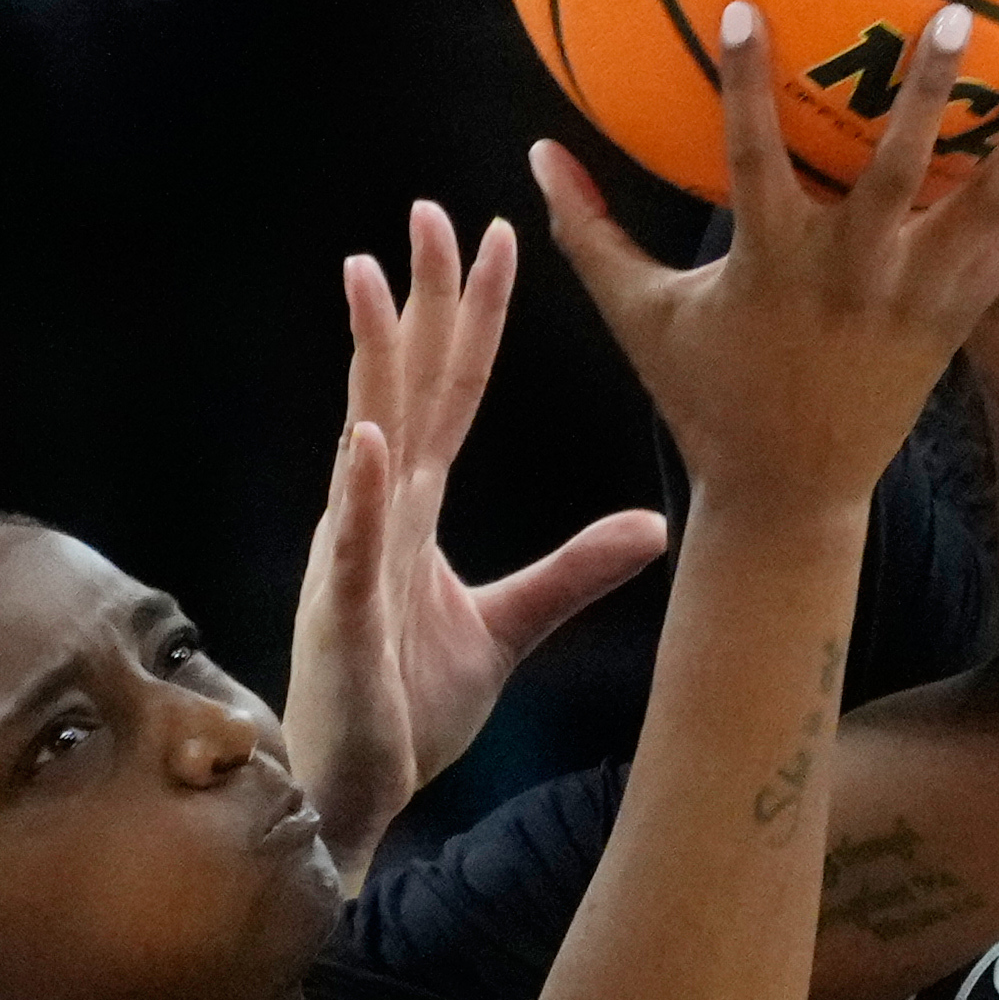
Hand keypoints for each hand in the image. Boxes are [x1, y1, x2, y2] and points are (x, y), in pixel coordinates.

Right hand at [285, 203, 671, 874]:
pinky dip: (358, 488)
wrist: (354, 788)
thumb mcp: (512, 626)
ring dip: (368, 358)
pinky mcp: (343, 611)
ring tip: (369, 276)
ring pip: (363, 435)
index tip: (497, 235)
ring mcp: (352, 554)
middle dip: (417, 298)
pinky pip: (351, 541)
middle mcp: (377, 511)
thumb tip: (655, 524)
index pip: (450, 390)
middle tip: (430, 212)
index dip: (474, 316)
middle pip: (403, 384)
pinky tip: (368, 436)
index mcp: (413, 507)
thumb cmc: (409, 706)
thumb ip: (575, 569)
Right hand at [527, 4, 998, 523]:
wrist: (788, 496)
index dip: (744, 85)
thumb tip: (536, 151)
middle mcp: (850, 277)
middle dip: (924, 92)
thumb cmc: (709, 396)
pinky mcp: (949, 324)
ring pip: (981, 207)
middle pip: (896, 172)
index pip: (751, 160)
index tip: (744, 5)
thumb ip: (591, 233)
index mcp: (770, 267)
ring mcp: (910, 301)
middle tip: (954, 12)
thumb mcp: (642, 318)